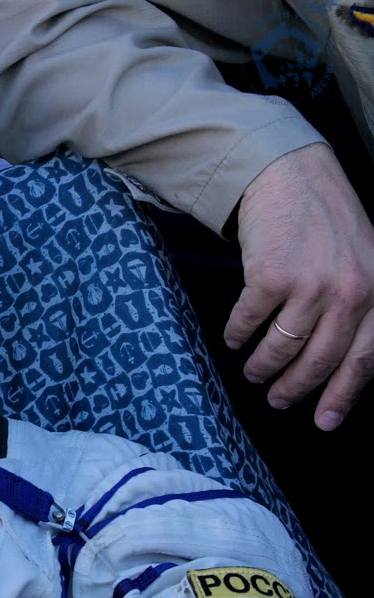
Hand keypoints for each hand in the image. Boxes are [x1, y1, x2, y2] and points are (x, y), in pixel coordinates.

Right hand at [224, 143, 373, 429]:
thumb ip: (361, 305)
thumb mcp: (363, 261)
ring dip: (264, 366)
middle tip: (280, 400)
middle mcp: (350, 292)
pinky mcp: (270, 277)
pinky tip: (235, 339)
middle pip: (320, 359)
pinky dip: (239, 335)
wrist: (290, 176)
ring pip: (283, 347)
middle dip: (296, 387)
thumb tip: (341, 359)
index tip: (326, 421)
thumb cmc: (325, 219)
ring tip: (254, 372)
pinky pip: (249, 322)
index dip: (344, 395)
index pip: (365, 358)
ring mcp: (310, 285)